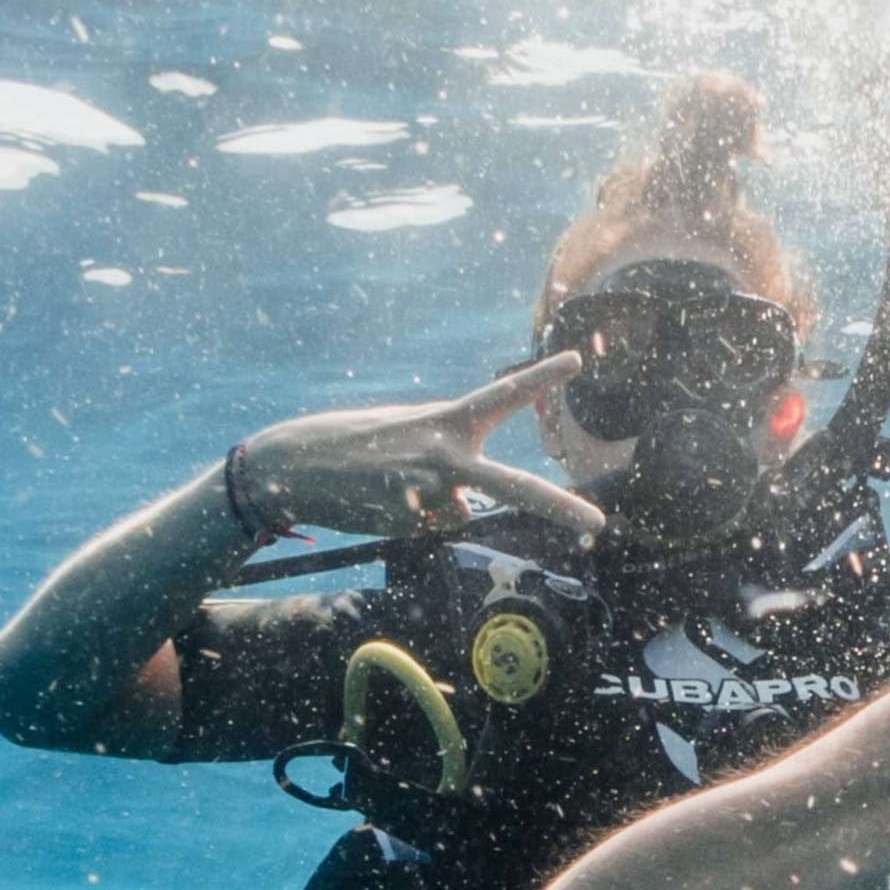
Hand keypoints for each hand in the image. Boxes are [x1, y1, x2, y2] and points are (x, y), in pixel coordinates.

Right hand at [233, 350, 600, 542]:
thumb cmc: (354, 444)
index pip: (501, 395)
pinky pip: (427, 529)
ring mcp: (428, 491)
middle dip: (558, 508)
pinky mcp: (407, 521)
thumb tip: (469, 502)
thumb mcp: (407, 432)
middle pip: (513, 486)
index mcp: (446, 421)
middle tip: (597, 526)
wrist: (293, 465)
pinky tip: (380, 504)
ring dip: (434, 508)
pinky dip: (409, 522)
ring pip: (458, 514)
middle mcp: (444, 454)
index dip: (540, 378)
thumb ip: (448, 455)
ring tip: (393, 488)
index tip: (576, 360)